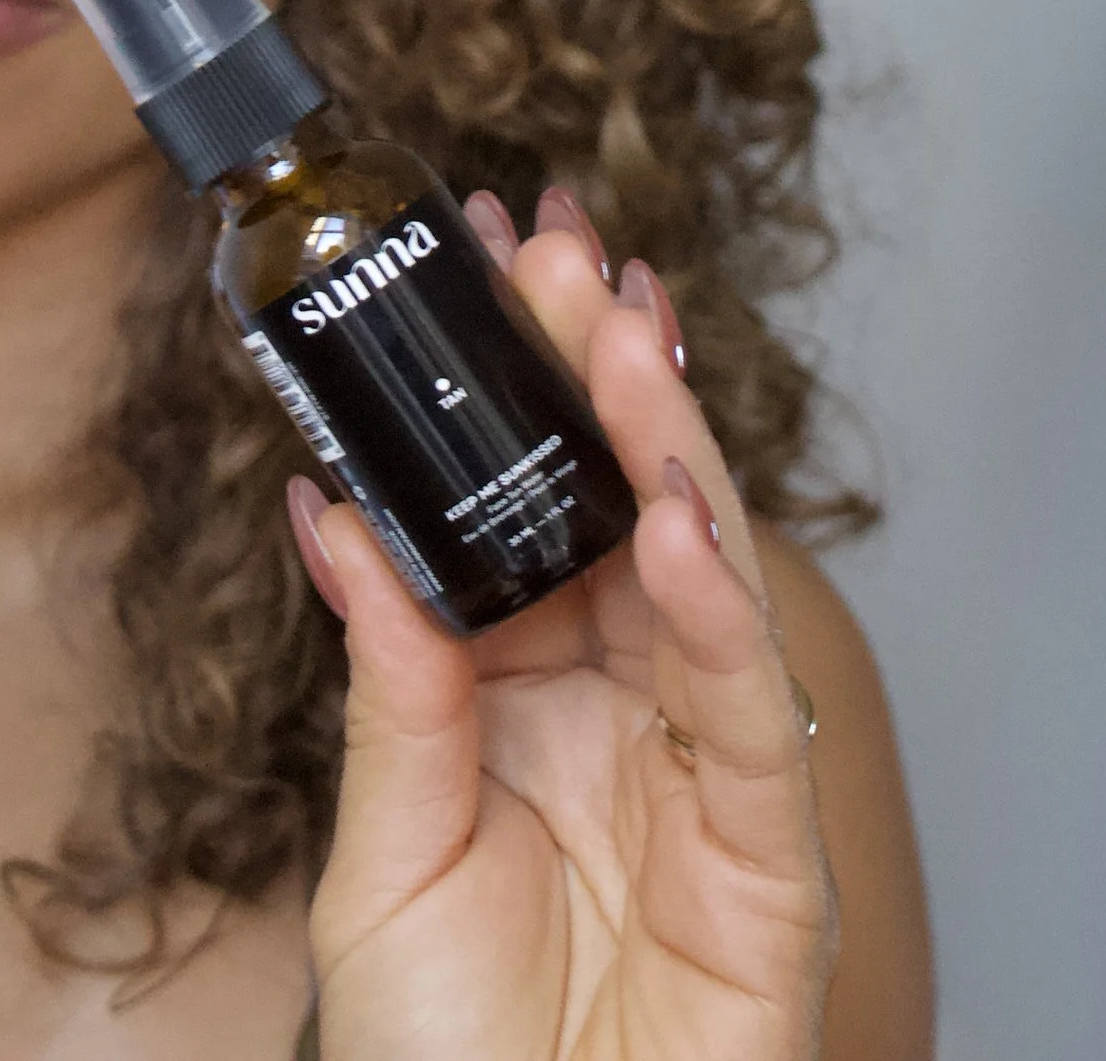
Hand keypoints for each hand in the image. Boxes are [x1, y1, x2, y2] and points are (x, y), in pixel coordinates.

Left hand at [297, 195, 831, 1060]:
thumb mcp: (382, 859)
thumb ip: (387, 687)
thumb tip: (335, 509)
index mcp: (533, 694)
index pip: (542, 504)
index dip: (527, 384)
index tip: (492, 259)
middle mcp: (629, 713)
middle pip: (632, 507)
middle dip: (603, 369)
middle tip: (566, 243)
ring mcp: (706, 778)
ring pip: (706, 574)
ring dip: (668, 443)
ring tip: (622, 330)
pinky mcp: (770, 863)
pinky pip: (746, 710)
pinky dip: (716, 603)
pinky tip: (677, 512)